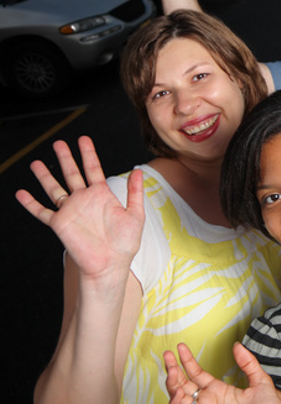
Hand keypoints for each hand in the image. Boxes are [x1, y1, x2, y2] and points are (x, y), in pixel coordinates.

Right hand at [15, 137, 143, 285]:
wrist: (110, 264)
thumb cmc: (124, 243)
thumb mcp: (135, 214)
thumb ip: (134, 192)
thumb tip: (137, 170)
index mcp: (102, 196)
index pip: (93, 169)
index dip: (88, 154)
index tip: (83, 139)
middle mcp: (84, 200)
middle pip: (72, 174)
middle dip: (65, 158)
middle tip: (58, 143)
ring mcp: (71, 211)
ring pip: (54, 189)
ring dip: (45, 176)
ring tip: (35, 163)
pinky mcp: (60, 224)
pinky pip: (42, 212)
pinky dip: (30, 203)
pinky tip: (21, 193)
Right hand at [165, 342, 280, 403]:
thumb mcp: (260, 379)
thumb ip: (247, 362)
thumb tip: (236, 345)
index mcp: (219, 390)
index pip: (196, 373)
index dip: (187, 361)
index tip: (180, 347)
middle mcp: (208, 401)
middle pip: (183, 384)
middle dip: (173, 369)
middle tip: (167, 354)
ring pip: (178, 399)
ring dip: (172, 384)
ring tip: (171, 370)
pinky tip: (176, 392)